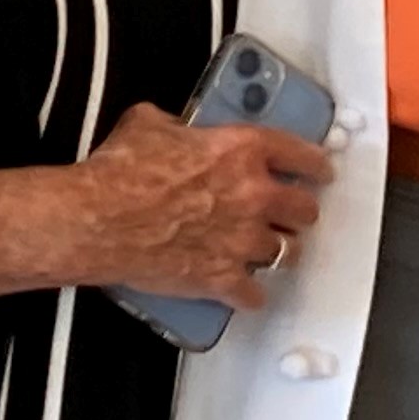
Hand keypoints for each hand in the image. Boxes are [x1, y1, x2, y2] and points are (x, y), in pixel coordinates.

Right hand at [79, 103, 331, 307]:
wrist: (98, 220)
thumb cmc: (121, 170)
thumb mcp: (149, 125)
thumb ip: (177, 126)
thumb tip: (176, 129)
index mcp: (243, 150)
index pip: (301, 154)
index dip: (316, 164)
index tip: (321, 171)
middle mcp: (254, 196)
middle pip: (304, 210)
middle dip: (300, 212)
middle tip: (290, 213)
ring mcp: (242, 241)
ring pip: (288, 253)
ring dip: (280, 251)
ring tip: (269, 251)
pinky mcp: (222, 278)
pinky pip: (254, 295)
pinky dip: (250, 294)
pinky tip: (244, 291)